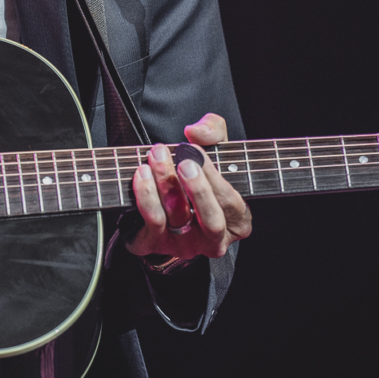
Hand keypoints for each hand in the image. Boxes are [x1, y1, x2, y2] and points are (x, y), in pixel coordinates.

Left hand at [126, 113, 251, 261]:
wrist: (164, 199)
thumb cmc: (198, 174)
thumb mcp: (214, 149)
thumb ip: (213, 132)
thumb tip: (196, 131)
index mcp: (237, 221)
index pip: (232, 204)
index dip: (215, 178)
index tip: (196, 152)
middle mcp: (214, 240)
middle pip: (211, 221)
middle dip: (198, 190)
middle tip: (183, 162)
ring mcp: (184, 245)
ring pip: (177, 218)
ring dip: (165, 184)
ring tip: (156, 157)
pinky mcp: (155, 244)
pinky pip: (151, 223)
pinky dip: (146, 196)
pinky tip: (141, 173)